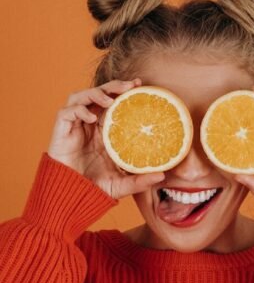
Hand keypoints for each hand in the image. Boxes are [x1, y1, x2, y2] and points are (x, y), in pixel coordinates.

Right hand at [47, 78, 164, 198]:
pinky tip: (91, 118)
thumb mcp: (122, 184)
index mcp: (105, 131)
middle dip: (114, 86)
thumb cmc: (95, 188)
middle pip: (100, 94)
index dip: (124, 91)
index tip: (140, 85)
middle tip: (130, 85)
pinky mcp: (61, 131)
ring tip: (110, 101)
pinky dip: (79, 110)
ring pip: (81, 97)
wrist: (71, 197)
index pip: (114, 103)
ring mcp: (76, 126)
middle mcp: (91, 124)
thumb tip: (162, 176)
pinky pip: (66, 112)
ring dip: (96, 94)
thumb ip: (140, 181)